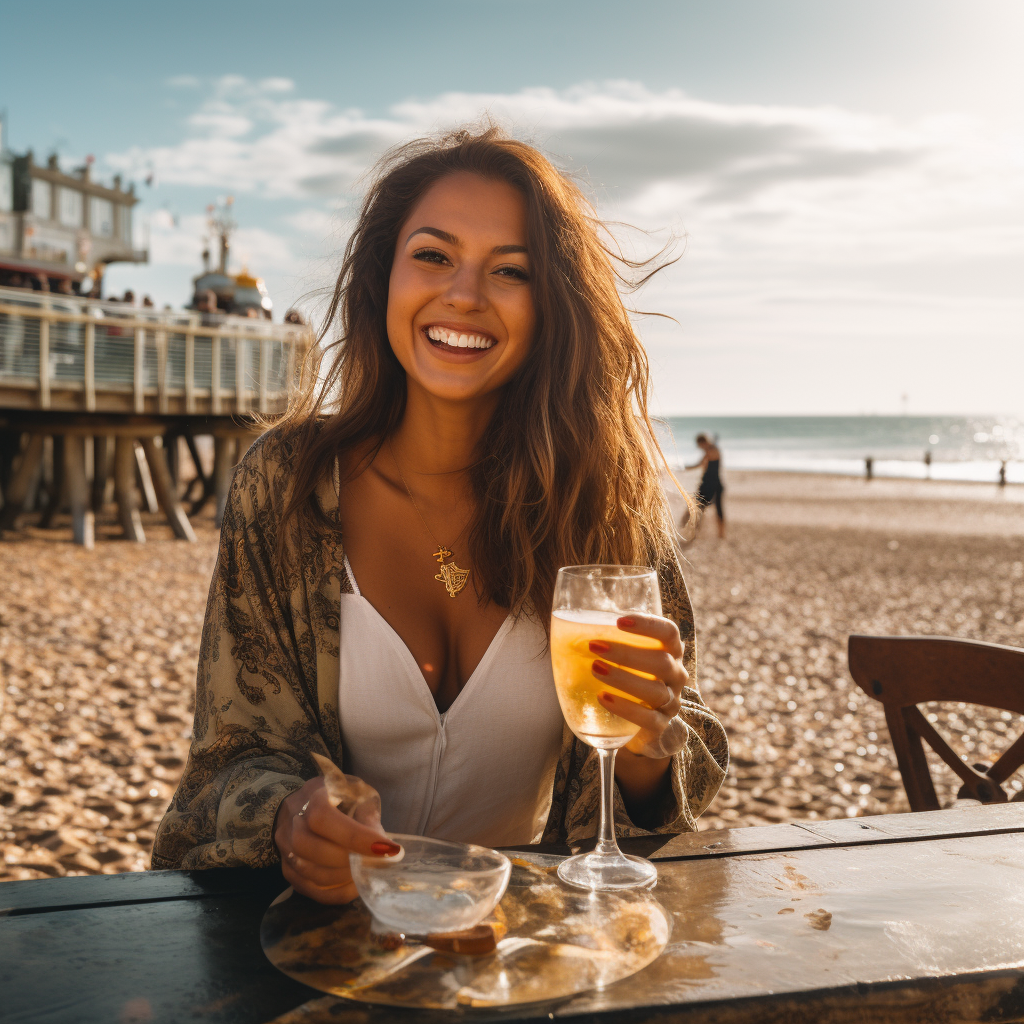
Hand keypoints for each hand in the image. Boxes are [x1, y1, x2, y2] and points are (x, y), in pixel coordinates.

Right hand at [273, 776, 400, 904]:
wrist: (303, 803)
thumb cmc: (338, 797)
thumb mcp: (359, 794)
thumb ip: (368, 816)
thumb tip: (383, 848)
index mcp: (313, 795)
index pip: (324, 818)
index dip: (355, 836)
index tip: (386, 848)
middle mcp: (293, 821)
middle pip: (310, 847)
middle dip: (347, 860)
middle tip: (375, 863)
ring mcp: (286, 847)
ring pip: (308, 871)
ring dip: (342, 878)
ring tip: (367, 874)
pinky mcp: (288, 870)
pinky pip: (310, 889)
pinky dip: (335, 893)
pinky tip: (355, 885)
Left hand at [589, 613, 688, 757]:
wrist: (635, 723)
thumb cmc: (626, 676)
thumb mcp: (621, 656)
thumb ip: (606, 640)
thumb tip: (564, 624)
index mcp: (670, 651)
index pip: (668, 632)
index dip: (648, 624)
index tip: (619, 621)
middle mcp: (675, 675)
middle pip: (661, 662)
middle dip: (626, 653)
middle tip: (594, 646)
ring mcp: (670, 701)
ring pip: (655, 691)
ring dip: (624, 679)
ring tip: (595, 669)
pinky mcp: (660, 725)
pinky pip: (649, 719)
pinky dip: (626, 708)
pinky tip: (603, 698)